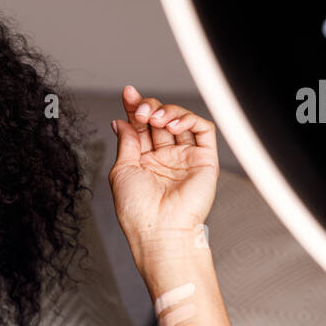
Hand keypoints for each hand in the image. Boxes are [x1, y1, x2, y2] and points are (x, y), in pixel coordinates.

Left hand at [110, 84, 219, 249]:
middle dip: (148, 107)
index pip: (141, 126)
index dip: (134, 108)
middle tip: (140, 110)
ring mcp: (185, 158)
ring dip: (166, 112)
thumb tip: (121, 121)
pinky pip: (203, 130)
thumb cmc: (138, 211)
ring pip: (181, 120)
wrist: (159, 231)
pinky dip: (189, 119)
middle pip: (159, 119)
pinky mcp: (204, 161)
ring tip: (154, 119)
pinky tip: (173, 124)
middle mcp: (165, 158)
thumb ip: (126, 142)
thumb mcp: (122, 170)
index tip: (127, 94)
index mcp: (144, 161)